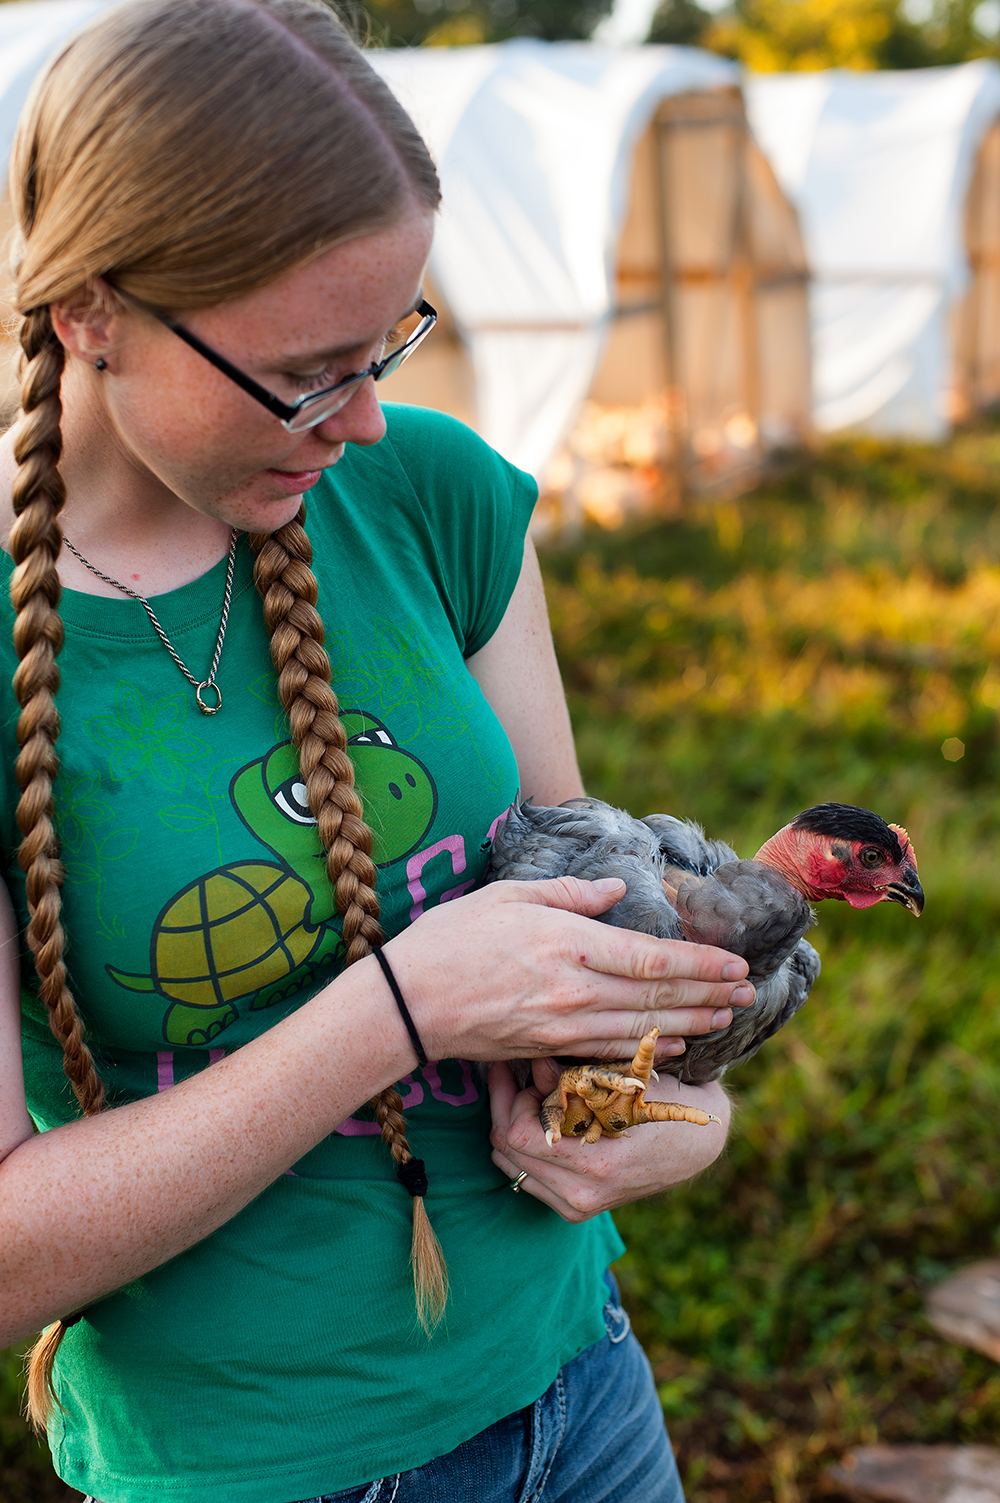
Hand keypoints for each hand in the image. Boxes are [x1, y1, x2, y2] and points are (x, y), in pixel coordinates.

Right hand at [383, 875, 753, 1064]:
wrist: (408, 1003)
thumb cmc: (452, 939)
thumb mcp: (510, 896)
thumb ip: (569, 893)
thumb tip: (614, 889)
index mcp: (571, 946)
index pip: (654, 958)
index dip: (702, 964)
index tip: (735, 964)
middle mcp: (577, 992)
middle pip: (659, 996)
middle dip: (709, 995)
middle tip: (747, 993)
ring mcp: (565, 1027)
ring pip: (643, 1028)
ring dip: (690, 1024)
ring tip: (724, 1018)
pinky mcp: (550, 1050)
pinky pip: (613, 1050)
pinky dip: (651, 1046)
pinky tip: (674, 1043)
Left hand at [488, 1057, 730, 1221]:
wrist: (693, 1145)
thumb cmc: (661, 1104)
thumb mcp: (619, 1083)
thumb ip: (571, 1078)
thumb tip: (532, 1062)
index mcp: (595, 1163)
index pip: (517, 1135)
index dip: (507, 1098)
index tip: (512, 1068)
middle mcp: (582, 1194)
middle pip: (507, 1153)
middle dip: (504, 1109)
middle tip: (514, 1078)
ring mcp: (578, 1206)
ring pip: (511, 1167)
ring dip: (511, 1129)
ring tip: (530, 1098)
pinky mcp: (576, 1209)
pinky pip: (528, 1178)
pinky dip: (524, 1150)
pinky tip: (540, 1123)